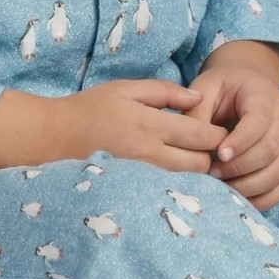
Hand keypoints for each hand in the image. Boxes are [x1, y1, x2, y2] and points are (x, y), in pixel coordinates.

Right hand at [55, 79, 230, 173]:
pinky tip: (178, 175)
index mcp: (150, 125)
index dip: (219, 134)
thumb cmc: (91, 107)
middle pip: (200, 165)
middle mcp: (149, 154)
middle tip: (212, 147)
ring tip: (197, 159)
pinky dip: (179, 183)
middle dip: (212, 157)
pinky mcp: (133, 189)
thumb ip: (164, 92)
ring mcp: (141, 176)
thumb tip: (198, 98)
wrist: (55, 136)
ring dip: (198, 172)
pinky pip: (167, 189)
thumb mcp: (126, 88)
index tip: (223, 129)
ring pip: (186, 181)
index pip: (200, 135)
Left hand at [185, 65, 278, 210]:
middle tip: (213, 173)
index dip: (240, 141)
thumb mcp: (206, 88)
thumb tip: (192, 143)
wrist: (246, 86)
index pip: (259, 120)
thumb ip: (197, 111)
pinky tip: (238, 198)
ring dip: (249, 186)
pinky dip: (262, 199)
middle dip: (240, 167)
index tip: (218, 154)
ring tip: (222, 186)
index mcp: (263, 95)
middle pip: (271, 150)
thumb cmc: (223, 88)